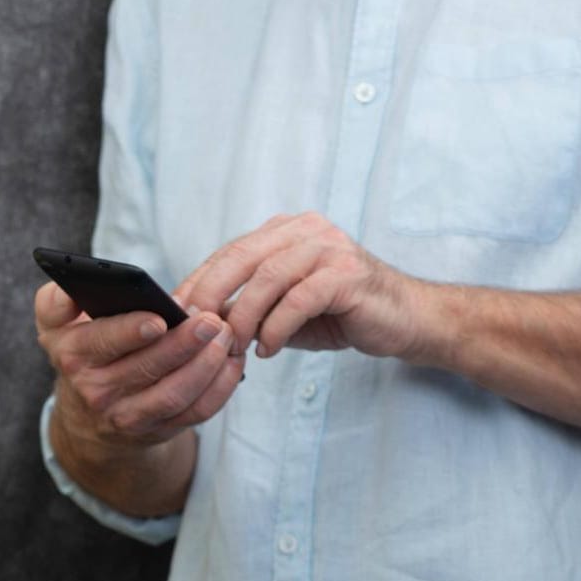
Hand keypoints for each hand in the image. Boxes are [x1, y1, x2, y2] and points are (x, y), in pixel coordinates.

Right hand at [36, 279, 242, 445]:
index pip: (101, 342)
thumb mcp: (55, 324)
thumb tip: (72, 289)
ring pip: (174, 394)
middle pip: (145, 368)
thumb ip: (57, 300)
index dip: (131, 331)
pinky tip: (232, 360)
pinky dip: (220, 387)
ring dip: (206, 365)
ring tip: (226, 335)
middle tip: (212, 320)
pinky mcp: (158, 430)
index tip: (160, 318)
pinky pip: (195, 412)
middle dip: (183, 343)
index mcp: (73, 354)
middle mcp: (96, 390)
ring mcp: (128, 415)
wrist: (87, 415)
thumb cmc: (82, 350)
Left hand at [174, 212, 428, 360]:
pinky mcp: (348, 274)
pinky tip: (268, 350)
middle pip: (240, 257)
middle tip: (192, 329)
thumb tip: (195, 321)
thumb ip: (247, 306)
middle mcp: (305, 230)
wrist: (408, 320)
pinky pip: (299, 299)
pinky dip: (277, 327)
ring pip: (267, 277)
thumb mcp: (283, 308)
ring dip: (243, 317)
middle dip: (210, 295)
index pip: (229, 252)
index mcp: (285, 231)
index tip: (172, 313)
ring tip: (232, 347)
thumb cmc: (340, 314)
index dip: (198, 282)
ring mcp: (329, 247)